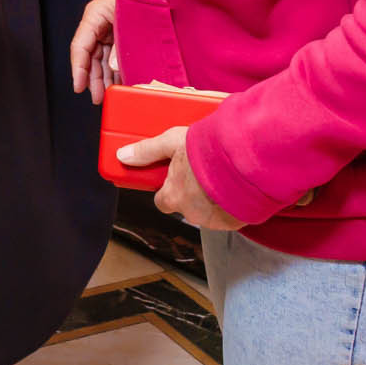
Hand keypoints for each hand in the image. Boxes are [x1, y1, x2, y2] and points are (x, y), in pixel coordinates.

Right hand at [70, 0, 118, 103]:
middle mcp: (97, 24)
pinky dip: (114, 71)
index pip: (80, 46)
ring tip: (106, 94)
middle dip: (92, 79)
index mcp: (94, 15)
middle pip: (90, 56)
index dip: (78, 68)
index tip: (79, 85)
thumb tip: (113, 67)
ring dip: (103, 78)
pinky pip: (111, 57)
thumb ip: (121, 44)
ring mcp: (106, 30)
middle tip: (96, 96)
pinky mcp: (116, 36)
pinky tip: (117, 83)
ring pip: (100, 59)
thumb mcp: (130, 21)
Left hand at [117, 127, 246, 230]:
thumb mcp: (172, 142)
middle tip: (204, 173)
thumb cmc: (207, 150)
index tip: (175, 178)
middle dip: (194, 193)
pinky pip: (230, 216)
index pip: (162, 201)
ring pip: (209, 212)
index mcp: (173, 196)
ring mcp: (213, 220)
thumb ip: (147, 150)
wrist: (242, 160)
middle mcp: (191, 213)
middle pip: (187, 206)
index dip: (168, 190)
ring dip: (214, 199)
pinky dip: (232, 205)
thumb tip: (124, 155)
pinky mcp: (234, 222)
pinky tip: (236, 188)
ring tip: (222, 177)